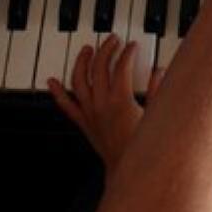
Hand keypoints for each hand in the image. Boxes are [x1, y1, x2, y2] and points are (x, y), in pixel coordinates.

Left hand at [48, 35, 164, 172]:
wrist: (128, 171)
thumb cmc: (143, 147)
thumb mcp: (156, 116)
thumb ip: (158, 91)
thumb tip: (160, 71)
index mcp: (120, 101)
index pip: (121, 67)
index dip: (128, 53)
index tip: (133, 46)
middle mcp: (101, 104)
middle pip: (99, 68)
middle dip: (106, 49)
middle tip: (113, 41)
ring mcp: (90, 113)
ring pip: (79, 80)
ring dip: (82, 62)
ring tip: (87, 50)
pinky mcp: (84, 123)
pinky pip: (66, 106)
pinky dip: (58, 92)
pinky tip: (52, 82)